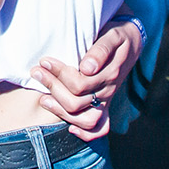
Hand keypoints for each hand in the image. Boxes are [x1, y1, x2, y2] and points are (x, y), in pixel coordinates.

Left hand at [33, 20, 143, 139]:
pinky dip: (85, 134)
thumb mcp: (113, 35)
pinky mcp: (105, 106)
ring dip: (60, 111)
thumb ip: (101, 49)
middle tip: (37, 72)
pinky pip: (100, 129)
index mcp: (110, 74)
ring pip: (84, 119)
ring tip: (43, 98)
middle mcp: (108, 91)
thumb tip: (87, 68)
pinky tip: (69, 127)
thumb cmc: (118, 36)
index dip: (59, 74)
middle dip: (53, 87)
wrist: (132, 42)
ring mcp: (107, 101)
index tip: (44, 61)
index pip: (80, 83)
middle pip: (76, 101)